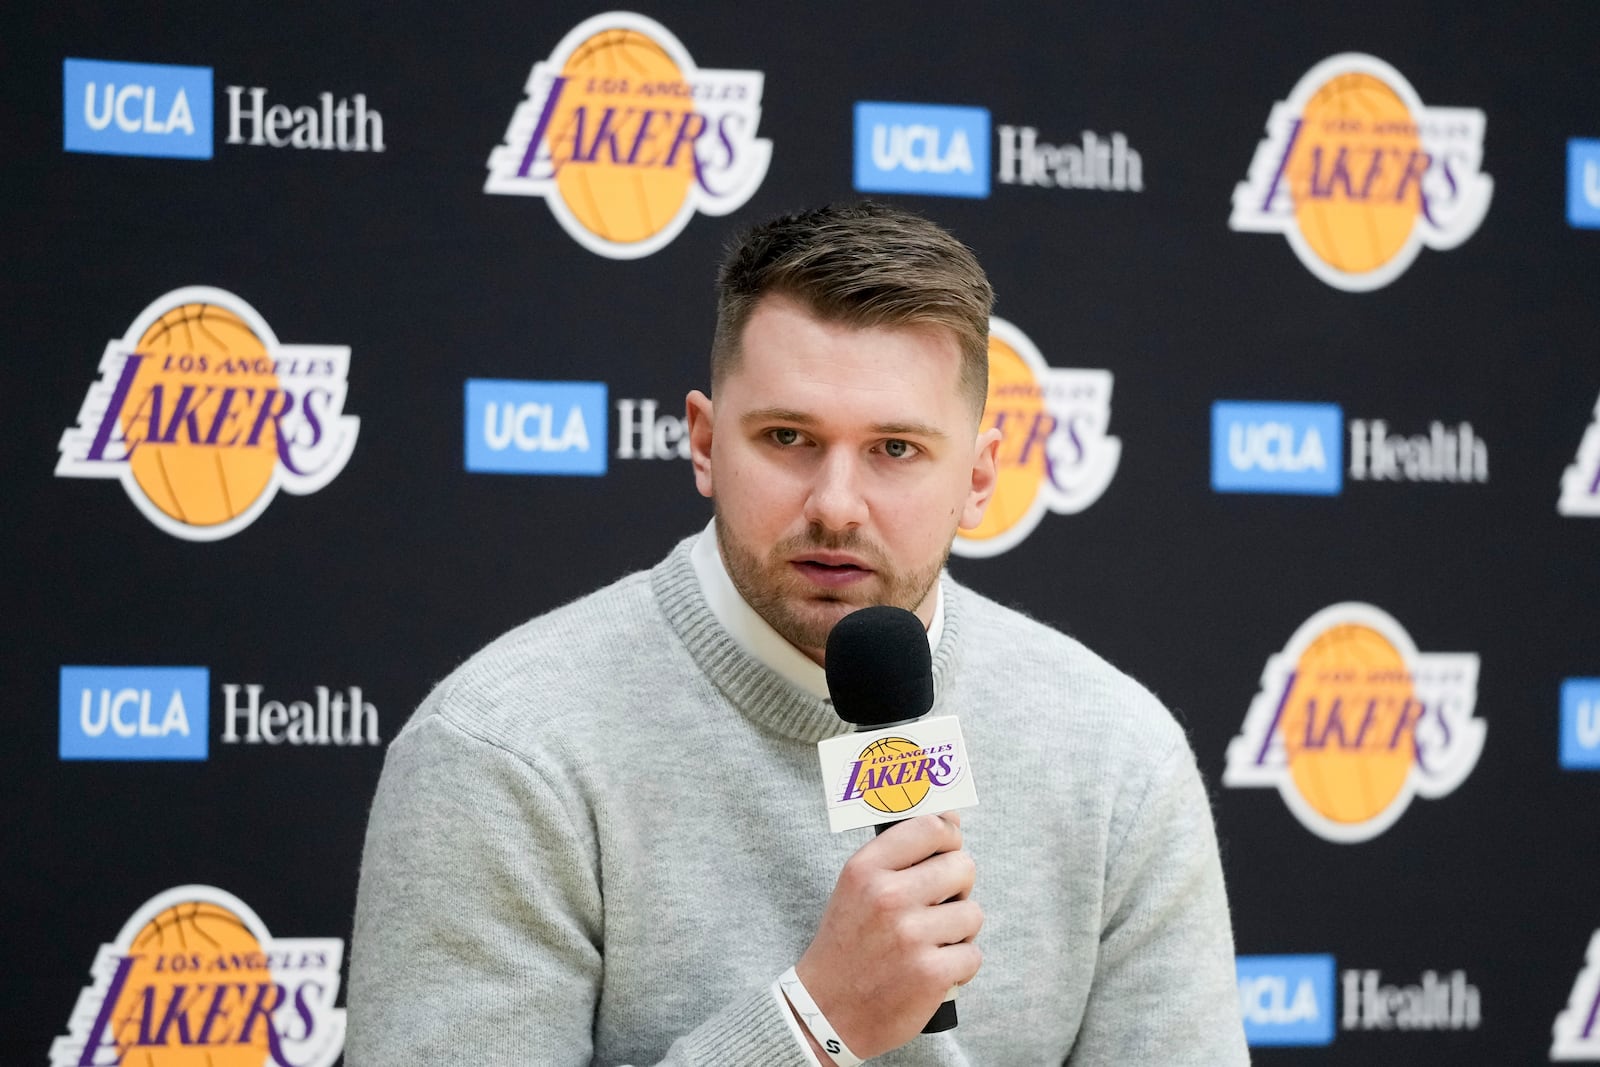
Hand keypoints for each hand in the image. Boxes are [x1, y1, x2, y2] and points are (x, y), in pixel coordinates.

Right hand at [790, 812, 981, 1060]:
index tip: (948, 849)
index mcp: (866, 869)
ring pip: (973, 913)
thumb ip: (899, 854)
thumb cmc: (848, 945)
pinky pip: (973, 954)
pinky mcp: (931, 973)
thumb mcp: (856, 888)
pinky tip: (933, 969)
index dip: (950, 836)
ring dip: (959, 930)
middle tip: (938, 905)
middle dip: (958, 886)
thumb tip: (952, 818)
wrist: (825, 1012)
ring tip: (932, 942)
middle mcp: (887, 896)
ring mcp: (910, 935)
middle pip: (962, 866)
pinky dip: (959, 965)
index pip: (930, 827)